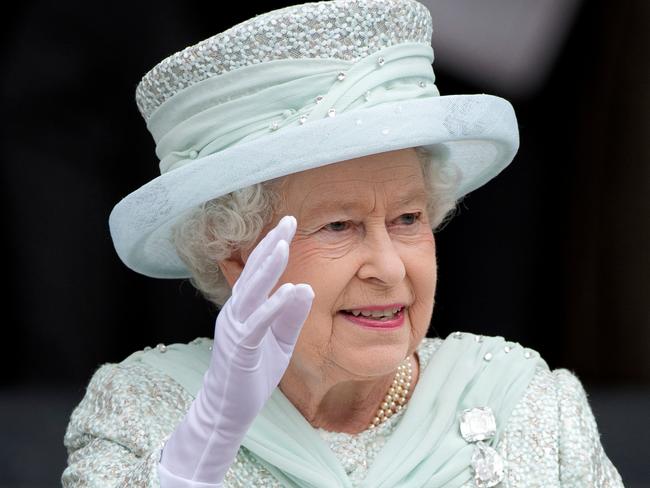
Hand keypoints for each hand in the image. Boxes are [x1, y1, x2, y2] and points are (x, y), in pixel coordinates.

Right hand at [158, 215, 313, 486]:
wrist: (229, 410)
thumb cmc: (253, 373)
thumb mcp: (281, 341)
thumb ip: (291, 315)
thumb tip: (305, 286)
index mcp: (244, 308)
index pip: (258, 271)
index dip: (272, 246)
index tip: (289, 223)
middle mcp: (235, 312)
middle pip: (252, 272)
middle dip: (270, 245)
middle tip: (288, 220)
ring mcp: (234, 329)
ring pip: (250, 291)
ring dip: (267, 268)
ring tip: (283, 244)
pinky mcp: (240, 349)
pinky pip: (257, 323)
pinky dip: (273, 307)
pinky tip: (290, 291)